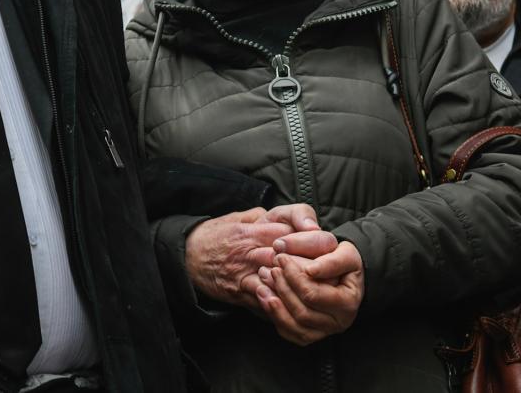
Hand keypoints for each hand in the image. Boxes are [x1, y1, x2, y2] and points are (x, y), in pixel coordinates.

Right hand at [184, 206, 334, 309]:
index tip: (329, 245)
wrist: (188, 254)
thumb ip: (270, 217)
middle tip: (333, 274)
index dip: (316, 236)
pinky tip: (293, 304)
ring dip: (302, 285)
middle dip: (316, 264)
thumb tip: (299, 221)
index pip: (295, 225)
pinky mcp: (241, 289)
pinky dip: (281, 302)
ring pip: (284, 278)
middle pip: (295, 254)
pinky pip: (266, 298)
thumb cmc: (219, 233)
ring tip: (319, 291)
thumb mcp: (243, 215)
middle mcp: (256, 246)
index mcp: (260, 225)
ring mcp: (248, 269)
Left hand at [253, 240, 364, 345]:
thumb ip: (327, 258)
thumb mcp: (343, 252)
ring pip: (295, 326)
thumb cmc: (343, 260)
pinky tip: (266, 299)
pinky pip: (291, 333)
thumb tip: (309, 270)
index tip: (281, 258)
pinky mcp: (313, 334)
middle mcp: (340, 321)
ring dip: (275, 307)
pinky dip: (276, 317)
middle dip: (282, 290)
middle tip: (271, 269)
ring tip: (262, 285)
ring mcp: (326, 331)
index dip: (293, 276)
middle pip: (303, 312)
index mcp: (348, 301)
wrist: (345, 273)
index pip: (313, 294)